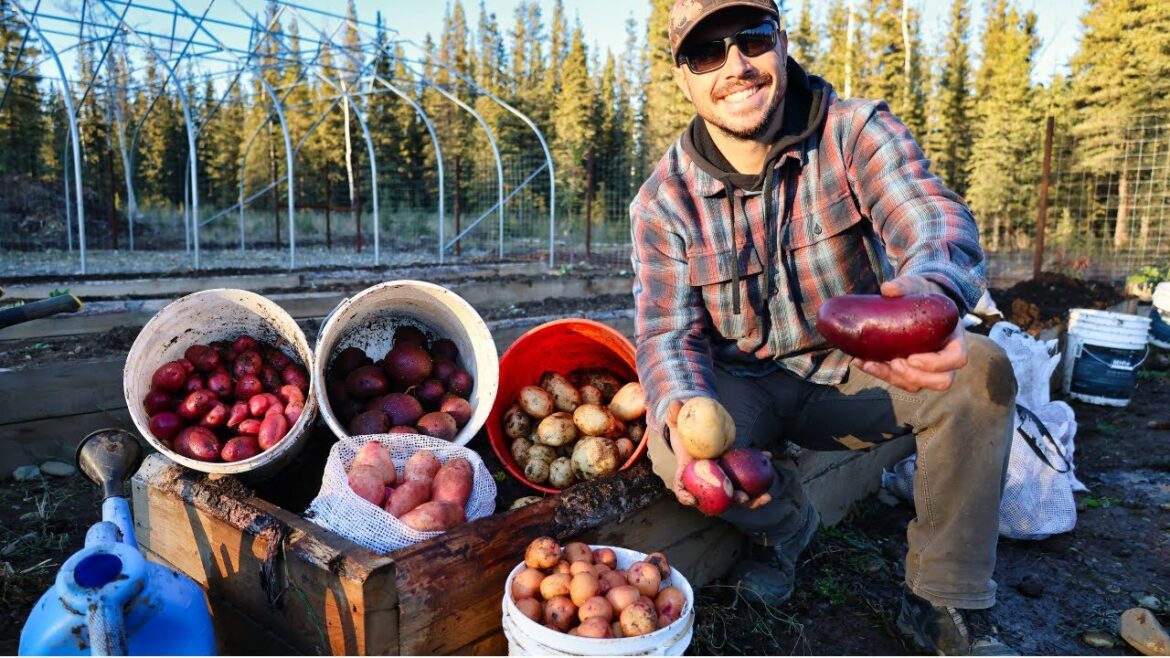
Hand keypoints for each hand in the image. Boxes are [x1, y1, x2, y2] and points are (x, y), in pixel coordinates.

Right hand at [668, 399, 772, 509]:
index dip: (686, 497)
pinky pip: (747, 475)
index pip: (683, 491)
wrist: (696, 434)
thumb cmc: (683, 433)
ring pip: (737, 494)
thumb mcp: (676, 423)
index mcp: (688, 476)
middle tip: (742, 497)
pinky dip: (758, 468)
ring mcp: (723, 480)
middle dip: (733, 501)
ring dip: (753, 499)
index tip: (693, 500)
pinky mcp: (734, 472)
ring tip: (767, 496)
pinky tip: (768, 455)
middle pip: (719, 499)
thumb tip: (674, 404)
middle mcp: (707, 483)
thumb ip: (674, 415)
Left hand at [852, 276, 968, 392]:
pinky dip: (880, 374)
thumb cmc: (921, 294)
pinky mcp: (910, 371)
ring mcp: (928, 368)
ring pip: (918, 385)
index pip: (957, 358)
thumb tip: (888, 288)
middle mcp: (946, 358)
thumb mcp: (916, 286)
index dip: (936, 363)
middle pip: (941, 381)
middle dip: (915, 376)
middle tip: (894, 362)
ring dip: (893, 379)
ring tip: (871, 364)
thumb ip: (905, 285)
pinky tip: (861, 362)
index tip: (912, 357)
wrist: (913, 300)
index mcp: (955, 338)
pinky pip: (899, 381)